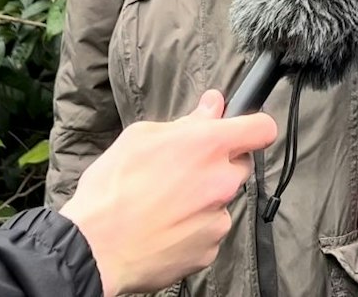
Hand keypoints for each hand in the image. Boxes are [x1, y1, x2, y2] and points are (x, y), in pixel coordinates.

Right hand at [62, 91, 278, 296]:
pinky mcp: (210, 250)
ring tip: (164, 205)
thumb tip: (213, 107)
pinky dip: (194, 229)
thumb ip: (187, 121)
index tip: (240, 130)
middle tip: (184, 171)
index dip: (252, 126)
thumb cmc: (111, 190)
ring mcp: (219, 219)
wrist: (95, 249)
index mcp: (208, 146)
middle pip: (240, 166)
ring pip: (222, 201)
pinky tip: (165, 228)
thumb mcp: (140, 138)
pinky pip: (209, 231)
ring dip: (203, 199)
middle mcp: (222, 182)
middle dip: (219, 165)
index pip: (262, 128)